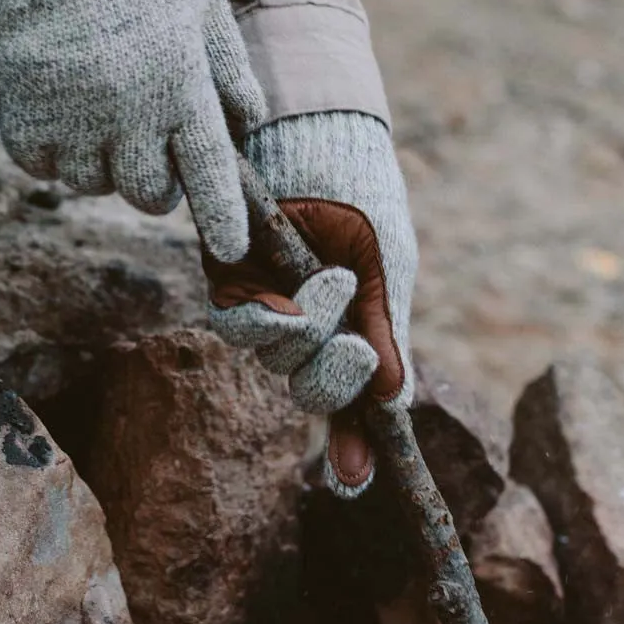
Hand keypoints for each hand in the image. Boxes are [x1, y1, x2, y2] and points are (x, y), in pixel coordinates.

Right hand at [0, 0, 264, 261]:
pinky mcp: (23, 109)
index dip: (222, 218)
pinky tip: (63, 114)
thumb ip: (229, 71)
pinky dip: (53, 153)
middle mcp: (129, 113)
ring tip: (103, 113)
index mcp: (182, 88)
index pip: (209, 174)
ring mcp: (72, 115)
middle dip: (157, 182)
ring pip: (92, 183)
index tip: (229, 248)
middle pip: (148, 194)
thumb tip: (247, 125)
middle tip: (152, 144)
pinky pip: (41, 166)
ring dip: (102, 164)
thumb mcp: (206, 6)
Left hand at [204, 111, 416, 495]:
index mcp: (347, 336)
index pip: (347, 405)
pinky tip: (294, 297)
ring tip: (333, 283)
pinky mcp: (227, 281)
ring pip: (276, 361)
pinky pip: (239, 324)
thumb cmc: (362, 203)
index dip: (350, 449)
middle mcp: (301, 333)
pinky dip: (269, 318)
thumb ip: (384, 336)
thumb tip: (396, 405)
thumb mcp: (384, 274)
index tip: (353, 482)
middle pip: (309, 391)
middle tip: (356, 347)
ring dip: (308, 335)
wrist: (323, 141)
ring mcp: (262, 308)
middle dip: (334, 380)